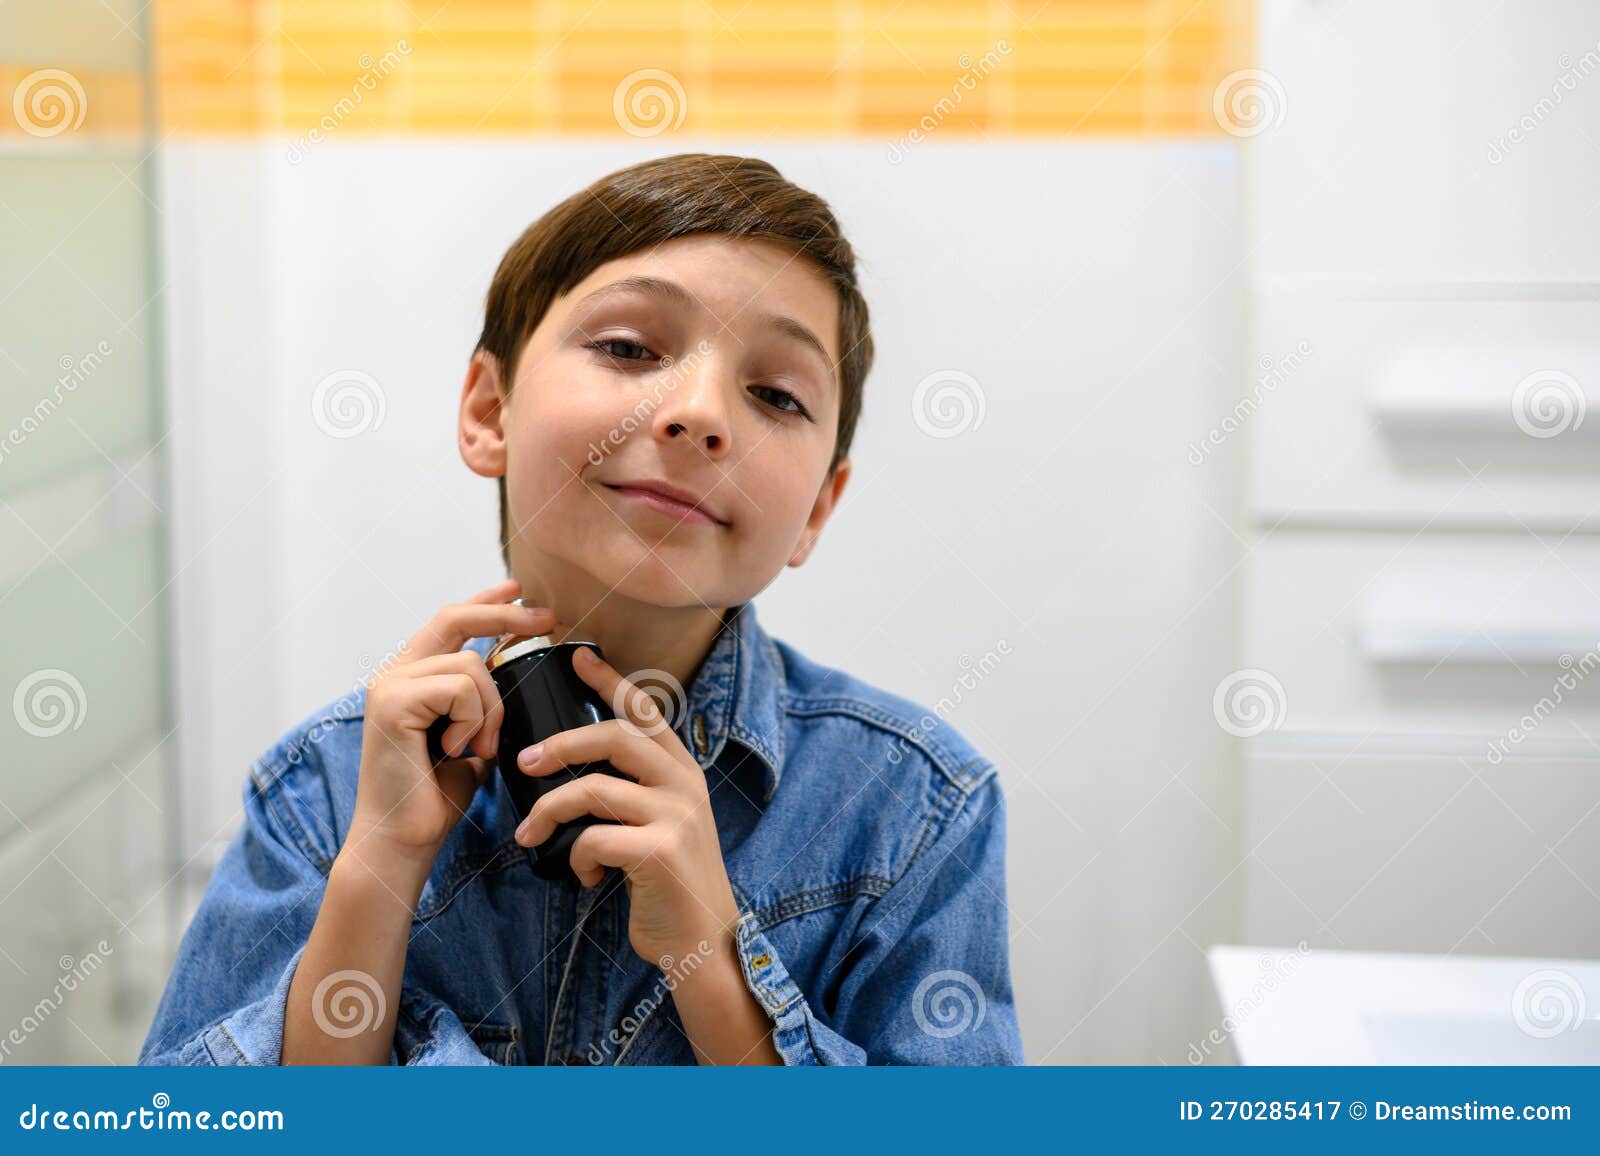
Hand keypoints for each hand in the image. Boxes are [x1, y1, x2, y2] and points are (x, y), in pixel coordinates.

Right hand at [348, 579, 556, 877]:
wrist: (403, 840)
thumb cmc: (434, 798)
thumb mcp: (471, 742)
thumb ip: (482, 709)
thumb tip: (519, 681)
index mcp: (413, 678)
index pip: (451, 622)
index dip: (486, 602)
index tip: (520, 590)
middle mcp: (395, 674)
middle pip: (455, 618)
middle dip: (505, 615)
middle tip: (548, 619)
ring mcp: (389, 685)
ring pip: (471, 665)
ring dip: (491, 708)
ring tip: (478, 748)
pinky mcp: (392, 702)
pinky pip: (460, 688)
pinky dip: (474, 721)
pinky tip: (457, 751)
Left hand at [512, 646, 740, 966]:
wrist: (703, 939)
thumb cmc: (669, 881)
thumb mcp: (659, 822)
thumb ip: (631, 790)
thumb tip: (570, 769)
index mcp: (682, 769)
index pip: (645, 710)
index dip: (611, 679)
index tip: (577, 655)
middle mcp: (683, 783)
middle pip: (614, 736)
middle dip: (561, 743)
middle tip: (524, 759)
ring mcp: (676, 814)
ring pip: (594, 788)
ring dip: (550, 810)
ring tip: (529, 834)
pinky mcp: (660, 850)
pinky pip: (594, 838)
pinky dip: (576, 857)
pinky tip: (582, 878)